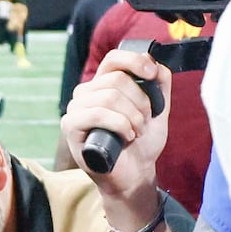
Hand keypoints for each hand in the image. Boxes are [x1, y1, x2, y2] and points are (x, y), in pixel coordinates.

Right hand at [61, 50, 169, 218]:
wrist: (135, 173)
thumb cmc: (143, 141)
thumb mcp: (159, 109)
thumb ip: (160, 84)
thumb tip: (157, 62)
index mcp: (104, 83)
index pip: (114, 58)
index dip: (134, 61)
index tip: (152, 74)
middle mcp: (86, 92)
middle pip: (116, 79)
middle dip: (140, 101)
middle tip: (145, 120)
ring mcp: (76, 108)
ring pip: (109, 96)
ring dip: (132, 116)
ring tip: (137, 131)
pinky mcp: (71, 126)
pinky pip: (97, 114)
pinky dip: (120, 125)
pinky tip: (127, 137)